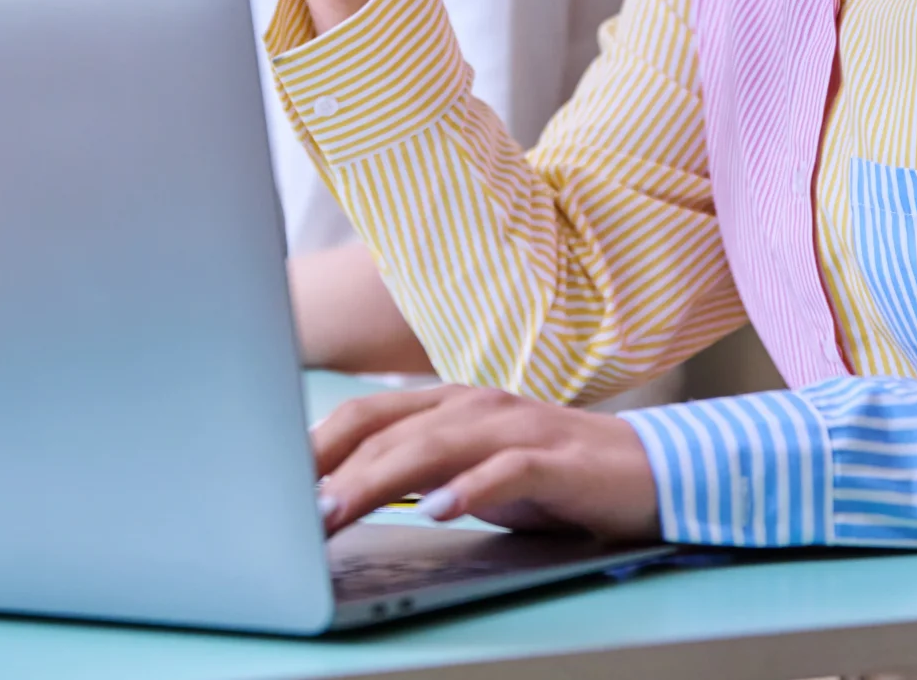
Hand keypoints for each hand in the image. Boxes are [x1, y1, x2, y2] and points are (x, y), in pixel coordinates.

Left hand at [312, 385, 660, 541]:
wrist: (646, 471)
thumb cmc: (549, 476)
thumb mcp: (471, 471)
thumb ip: (416, 474)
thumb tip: (337, 501)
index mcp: (448, 404)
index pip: (366, 413)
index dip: (316, 445)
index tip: (270, 481)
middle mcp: (475, 406)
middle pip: (389, 430)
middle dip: (334, 470)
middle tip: (290, 511)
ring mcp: (516, 428)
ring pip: (434, 446)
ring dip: (379, 480)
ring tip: (339, 511)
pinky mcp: (555, 459)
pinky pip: (505, 471)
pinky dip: (468, 489)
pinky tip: (438, 511)